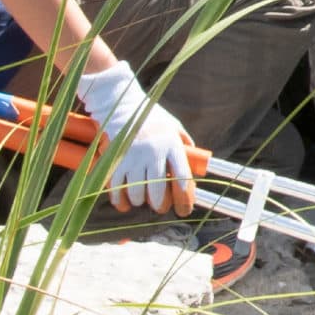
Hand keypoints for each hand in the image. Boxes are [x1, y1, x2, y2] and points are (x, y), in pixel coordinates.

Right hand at [77, 61, 195, 215]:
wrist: (123, 105)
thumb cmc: (152, 118)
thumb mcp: (174, 127)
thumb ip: (186, 145)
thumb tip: (199, 166)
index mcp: (171, 144)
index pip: (182, 178)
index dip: (185, 199)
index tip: (184, 210)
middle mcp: (153, 152)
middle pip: (158, 192)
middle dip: (160, 205)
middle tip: (160, 206)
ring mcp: (132, 157)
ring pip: (137, 194)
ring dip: (139, 202)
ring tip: (141, 199)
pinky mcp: (114, 160)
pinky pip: (116, 189)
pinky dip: (120, 201)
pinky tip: (124, 202)